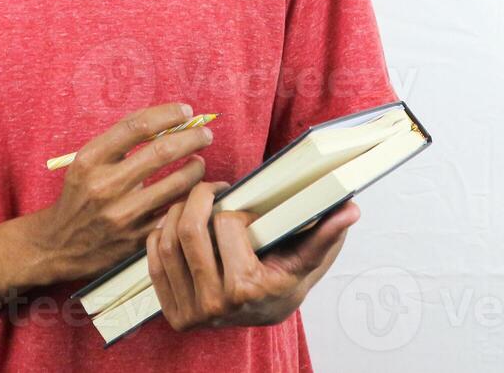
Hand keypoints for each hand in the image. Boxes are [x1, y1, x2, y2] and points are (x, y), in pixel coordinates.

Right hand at [26, 103, 214, 283]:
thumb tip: (166, 120)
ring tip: (199, 162)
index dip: (167, 115)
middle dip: (192, 138)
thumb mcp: (87, 161)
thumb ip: (120, 141)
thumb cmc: (81, 194)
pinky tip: (198, 192)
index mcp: (91, 159)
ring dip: (196, 168)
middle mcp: (105, 185)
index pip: (136, 126)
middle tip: (205, 134)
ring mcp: (122, 214)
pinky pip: (175, 213)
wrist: (60, 244)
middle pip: (161, 151)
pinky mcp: (137, 239)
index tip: (185, 111)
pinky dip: (191, 199)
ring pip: (176, 184)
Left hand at [146, 181, 358, 330]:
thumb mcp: (308, 259)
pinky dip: (159, 235)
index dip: (235, 205)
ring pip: (168, 243)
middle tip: (211, 188)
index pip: (227, 225)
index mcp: (248, 288)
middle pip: (190, 232)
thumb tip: (349, 209)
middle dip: (199, 197)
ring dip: (176, 212)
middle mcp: (216, 305)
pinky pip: (154, 263)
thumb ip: (326, 234)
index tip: (242, 201)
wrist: (266, 315)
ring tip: (194, 202)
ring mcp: (192, 313)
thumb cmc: (286, 280)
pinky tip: (175, 223)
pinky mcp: (175, 314)